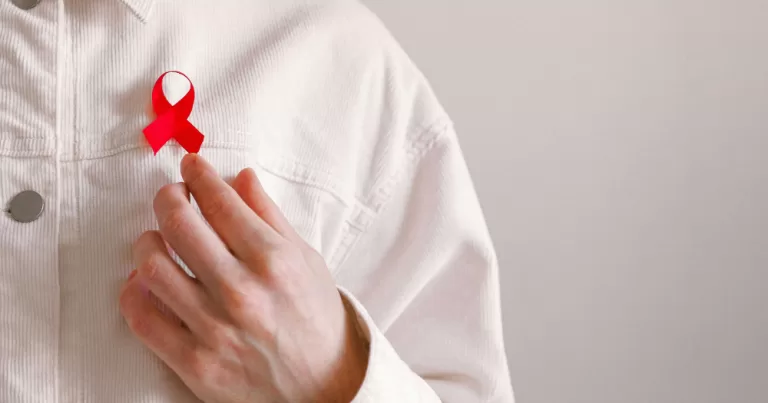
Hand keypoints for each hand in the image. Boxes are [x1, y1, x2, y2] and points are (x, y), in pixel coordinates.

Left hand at [119, 155, 368, 402]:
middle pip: (178, 223)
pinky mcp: (194, 363)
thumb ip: (270, 217)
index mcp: (273, 260)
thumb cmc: (317, 320)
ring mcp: (214, 329)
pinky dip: (134, 292)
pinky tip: (145, 280)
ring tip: (158, 239)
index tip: (191, 166)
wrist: (323, 388)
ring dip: (148, 241)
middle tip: (172, 195)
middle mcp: (241, 291)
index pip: (219, 200)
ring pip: (151, 266)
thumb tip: (240, 178)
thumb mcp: (306, 260)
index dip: (198, 174)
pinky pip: (143, 318)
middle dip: (168, 197)